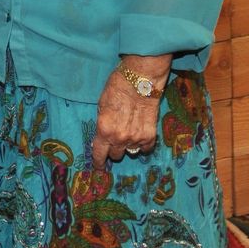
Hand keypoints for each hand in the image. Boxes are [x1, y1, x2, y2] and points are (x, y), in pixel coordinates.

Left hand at [90, 54, 169, 170]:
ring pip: (130, 152)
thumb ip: (102, 124)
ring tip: (129, 130)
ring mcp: (135, 138)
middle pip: (115, 155)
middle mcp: (119, 138)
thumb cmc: (117, 88)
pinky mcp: (150, 136)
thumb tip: (102, 138)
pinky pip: (145, 149)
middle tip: (116, 137)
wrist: (140, 80)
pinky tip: (140, 132)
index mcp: (104, 129)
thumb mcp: (101, 106)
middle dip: (114, 148)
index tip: (99, 167)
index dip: (98, 162)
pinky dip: (142, 144)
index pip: (99, 154)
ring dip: (128, 145)